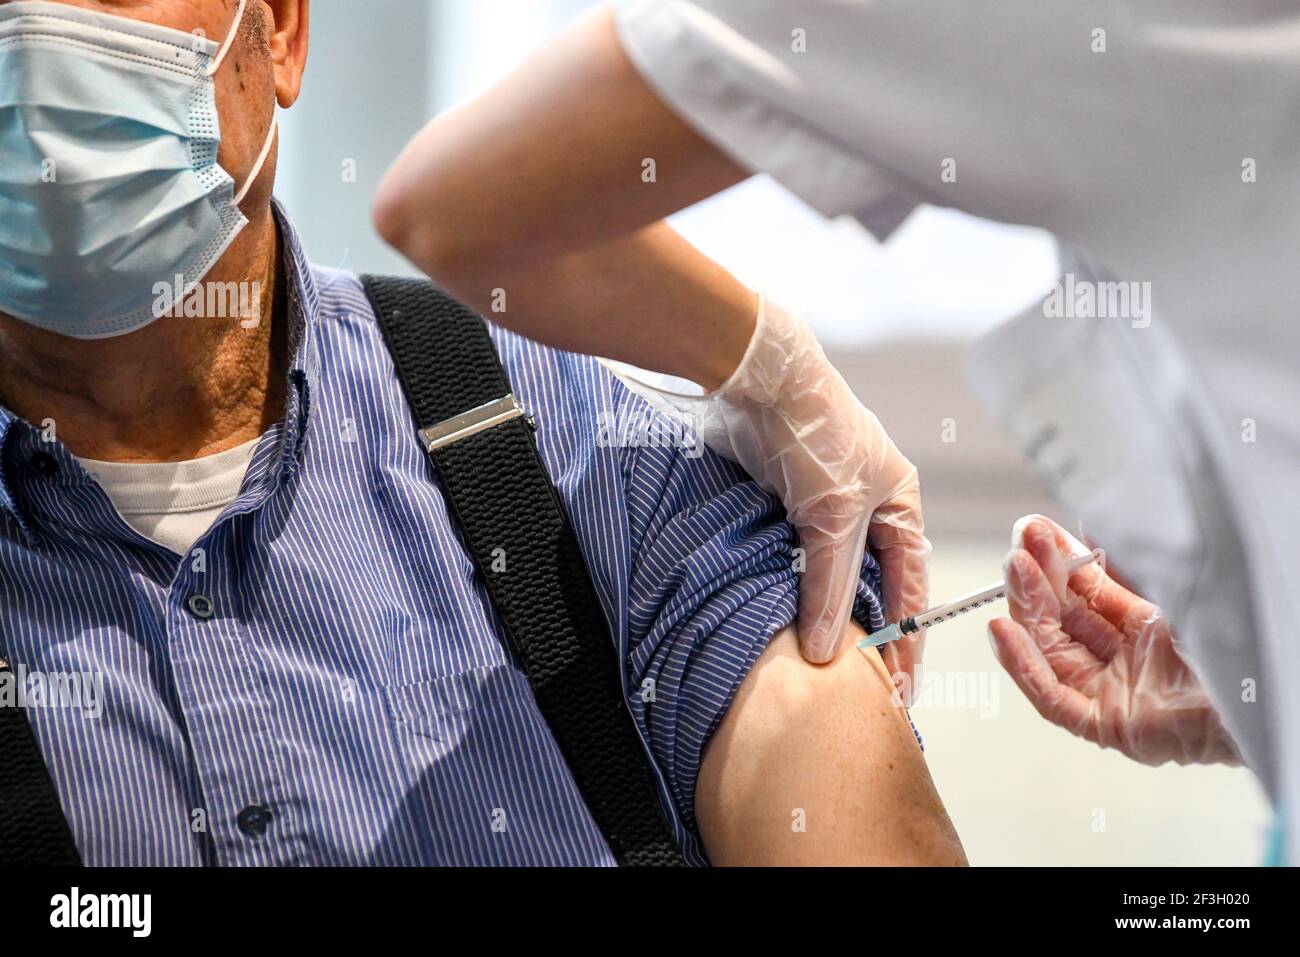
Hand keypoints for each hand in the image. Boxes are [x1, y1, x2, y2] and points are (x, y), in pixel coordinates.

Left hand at [688, 297, 929, 672]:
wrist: (758, 381)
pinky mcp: (783, 500)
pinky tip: (780, 614)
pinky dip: (788, 584)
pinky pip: (791, 555)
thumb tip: (826, 649)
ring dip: (820, 607)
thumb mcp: (830, 516)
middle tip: (859, 680)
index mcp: (899, 501)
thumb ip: (828, 583)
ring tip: (818, 658)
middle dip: (863, 626)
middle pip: (869, 579)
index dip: (904, 634)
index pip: (909, 583)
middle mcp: (867, 503)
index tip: (899, 682)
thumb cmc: (815, 433)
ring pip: (826, 570)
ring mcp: (823, 502)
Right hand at [989, 515, 1238, 765]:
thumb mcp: (1171, 587)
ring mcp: (1118, 694)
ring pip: (1052, 653)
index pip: (1086, 595)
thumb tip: (1086, 527)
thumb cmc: (1235, 640)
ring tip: (1012, 571)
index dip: (1058, 563)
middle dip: (1037, 580)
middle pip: (1063, 621)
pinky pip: (1053, 698)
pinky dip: (1023, 666)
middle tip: (1020, 545)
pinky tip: (1004, 631)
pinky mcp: (1111, 726)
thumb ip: (1125, 565)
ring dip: (1025, 611)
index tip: (1036, 532)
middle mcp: (1130, 661)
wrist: (1268, 685)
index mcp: (1150, 629)